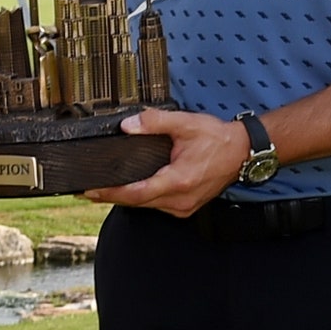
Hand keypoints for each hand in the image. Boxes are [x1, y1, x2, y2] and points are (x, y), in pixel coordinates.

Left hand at [83, 109, 248, 216]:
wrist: (242, 153)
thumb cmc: (218, 140)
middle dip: (111, 197)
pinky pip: (158, 206)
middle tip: (87, 191)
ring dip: (126, 199)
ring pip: (147, 207)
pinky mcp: (187, 207)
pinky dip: (143, 199)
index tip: (90, 190)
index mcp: (177, 180)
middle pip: (137, 203)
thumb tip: (128, 125)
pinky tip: (132, 192)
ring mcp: (184, 207)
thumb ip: (154, 122)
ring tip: (103, 191)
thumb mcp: (185, 124)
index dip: (110, 193)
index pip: (135, 193)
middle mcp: (179, 199)